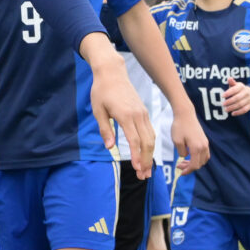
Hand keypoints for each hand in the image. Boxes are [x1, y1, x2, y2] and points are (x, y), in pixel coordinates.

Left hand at [85, 46, 153, 176]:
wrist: (112, 72)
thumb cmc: (101, 91)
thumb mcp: (98, 110)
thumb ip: (105, 129)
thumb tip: (110, 148)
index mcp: (126, 115)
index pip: (135, 140)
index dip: (136, 156)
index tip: (138, 169)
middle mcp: (138, 115)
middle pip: (147, 142)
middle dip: (146, 160)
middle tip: (143, 176)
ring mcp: (143, 113)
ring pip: (151, 138)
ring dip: (149, 155)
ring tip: (146, 170)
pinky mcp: (143, 112)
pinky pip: (150, 131)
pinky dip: (150, 145)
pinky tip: (146, 154)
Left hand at [169, 102, 210, 174]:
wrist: (185, 114)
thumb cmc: (179, 126)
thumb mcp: (176, 141)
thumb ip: (181, 152)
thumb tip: (185, 156)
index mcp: (197, 148)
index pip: (195, 165)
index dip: (188, 171)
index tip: (180, 172)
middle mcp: (204, 146)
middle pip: (200, 163)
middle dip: (190, 167)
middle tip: (179, 166)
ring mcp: (205, 143)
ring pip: (204, 159)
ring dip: (195, 163)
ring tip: (184, 161)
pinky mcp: (204, 140)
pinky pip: (204, 153)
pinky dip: (198, 157)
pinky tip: (189, 155)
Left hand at [223, 77, 249, 115]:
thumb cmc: (239, 90)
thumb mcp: (236, 85)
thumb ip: (232, 83)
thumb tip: (229, 78)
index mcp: (241, 86)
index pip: (235, 89)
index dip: (228, 93)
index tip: (222, 96)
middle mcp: (246, 92)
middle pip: (237, 98)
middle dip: (229, 101)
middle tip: (223, 104)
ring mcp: (249, 99)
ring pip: (240, 104)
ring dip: (232, 108)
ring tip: (225, 109)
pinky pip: (244, 110)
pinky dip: (238, 112)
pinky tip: (232, 114)